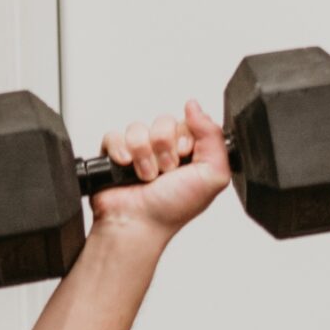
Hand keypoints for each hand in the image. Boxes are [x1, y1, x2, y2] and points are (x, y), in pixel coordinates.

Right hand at [93, 99, 228, 237]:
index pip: (189, 122)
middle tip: (166, 172)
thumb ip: (214, 137)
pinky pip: (115, 135)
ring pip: (139, 128)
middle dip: (165, 149)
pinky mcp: (116, 152)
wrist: (139, 222)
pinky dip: (121, 152)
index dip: (186, 138)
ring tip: (147, 176)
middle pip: (164, 122)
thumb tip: (196, 107)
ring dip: (144, 155)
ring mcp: (140, 150)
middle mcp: (166, 150)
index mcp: (191, 153)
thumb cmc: (173, 208)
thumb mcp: (213, 175)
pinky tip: (126, 168)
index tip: (185, 158)